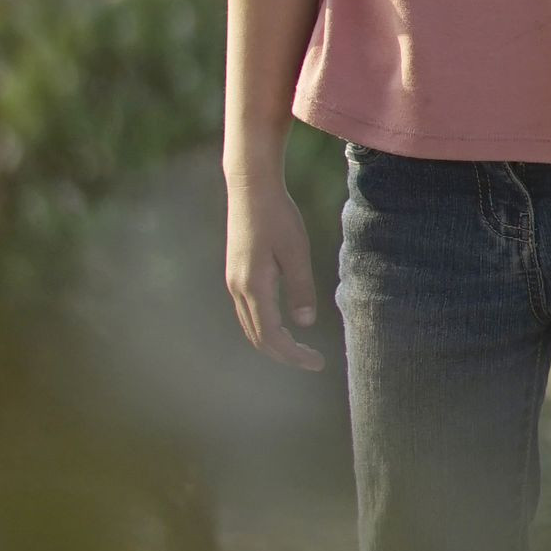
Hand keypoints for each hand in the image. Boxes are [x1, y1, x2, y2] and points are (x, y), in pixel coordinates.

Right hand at [225, 170, 324, 369]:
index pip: (271, 337)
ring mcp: (233, 281)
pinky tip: (283, 322)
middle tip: (312, 360)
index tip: (317, 363)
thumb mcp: (296, 251)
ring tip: (300, 347)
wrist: (250, 187)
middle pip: (258, 338)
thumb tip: (304, 323)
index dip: (293, 355)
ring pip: (250, 326)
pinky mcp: (236, 273)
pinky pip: (248, 312)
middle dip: (284, 354)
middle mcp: (238, 288)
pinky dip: (265, 326)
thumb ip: (300, 288)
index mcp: (253, 287)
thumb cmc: (277, 215)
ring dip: (274, 342)